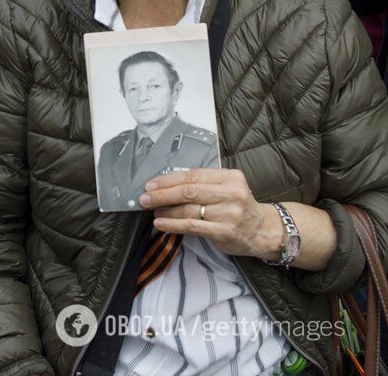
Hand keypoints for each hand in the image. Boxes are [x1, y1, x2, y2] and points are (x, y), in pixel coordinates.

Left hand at [139, 168, 274, 258]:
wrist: (262, 230)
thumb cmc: (237, 206)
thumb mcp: (226, 188)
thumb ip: (202, 183)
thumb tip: (165, 184)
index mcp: (230, 177)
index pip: (192, 175)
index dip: (168, 180)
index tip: (151, 184)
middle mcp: (231, 193)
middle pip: (188, 191)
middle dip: (162, 194)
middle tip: (144, 198)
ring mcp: (229, 213)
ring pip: (188, 209)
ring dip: (165, 210)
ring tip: (152, 211)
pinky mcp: (224, 231)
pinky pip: (192, 226)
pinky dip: (172, 224)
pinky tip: (161, 223)